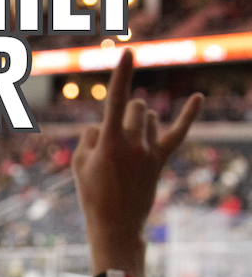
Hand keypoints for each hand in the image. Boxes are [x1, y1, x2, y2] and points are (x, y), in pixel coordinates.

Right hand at [73, 51, 201, 276]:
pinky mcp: (160, 160)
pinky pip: (178, 133)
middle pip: (134, 106)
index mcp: (109, 144)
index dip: (122, 74)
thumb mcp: (79, 165)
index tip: (128, 51)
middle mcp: (133, 143)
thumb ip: (89, 138)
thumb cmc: (92, 196)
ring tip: (126, 148)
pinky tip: (198, 97)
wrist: (116, 226)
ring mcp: (149, 151)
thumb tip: (103, 125)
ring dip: (137, 121)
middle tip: (113, 140)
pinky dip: (188, 114)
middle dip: (123, 113)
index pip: (115, 101)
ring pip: (148, 116)